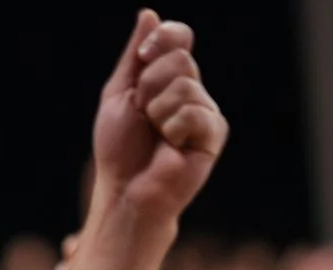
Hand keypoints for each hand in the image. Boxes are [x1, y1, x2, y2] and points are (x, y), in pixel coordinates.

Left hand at [90, 12, 225, 228]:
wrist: (126, 190)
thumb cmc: (120, 149)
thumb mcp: (119, 93)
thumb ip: (134, 55)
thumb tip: (149, 13)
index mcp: (168, 78)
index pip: (179, 37)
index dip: (162, 39)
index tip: (143, 56)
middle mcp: (191, 90)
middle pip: (179, 58)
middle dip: (149, 86)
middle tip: (143, 115)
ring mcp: (205, 111)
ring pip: (185, 85)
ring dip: (158, 112)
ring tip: (157, 136)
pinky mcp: (214, 134)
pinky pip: (193, 112)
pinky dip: (173, 129)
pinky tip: (171, 148)